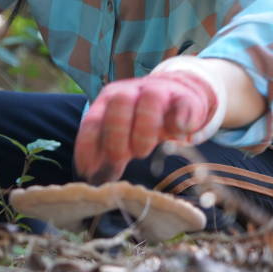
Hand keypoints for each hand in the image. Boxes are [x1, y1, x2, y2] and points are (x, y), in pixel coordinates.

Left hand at [74, 70, 217, 184]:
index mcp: (108, 101)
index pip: (93, 120)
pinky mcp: (185, 98)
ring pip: (151, 99)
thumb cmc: (141, 121)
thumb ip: (110, 155)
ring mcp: (158, 92)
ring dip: (145, 127)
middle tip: (120, 158)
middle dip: (116, 134)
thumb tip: (95, 179)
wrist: (177, 94)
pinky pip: (184, 102)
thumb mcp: (122, 136)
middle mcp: (131, 92)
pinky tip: (178, 132)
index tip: (88, 170)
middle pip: (119, 102)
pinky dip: (181, 117)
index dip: (87, 145)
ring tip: (142, 151)